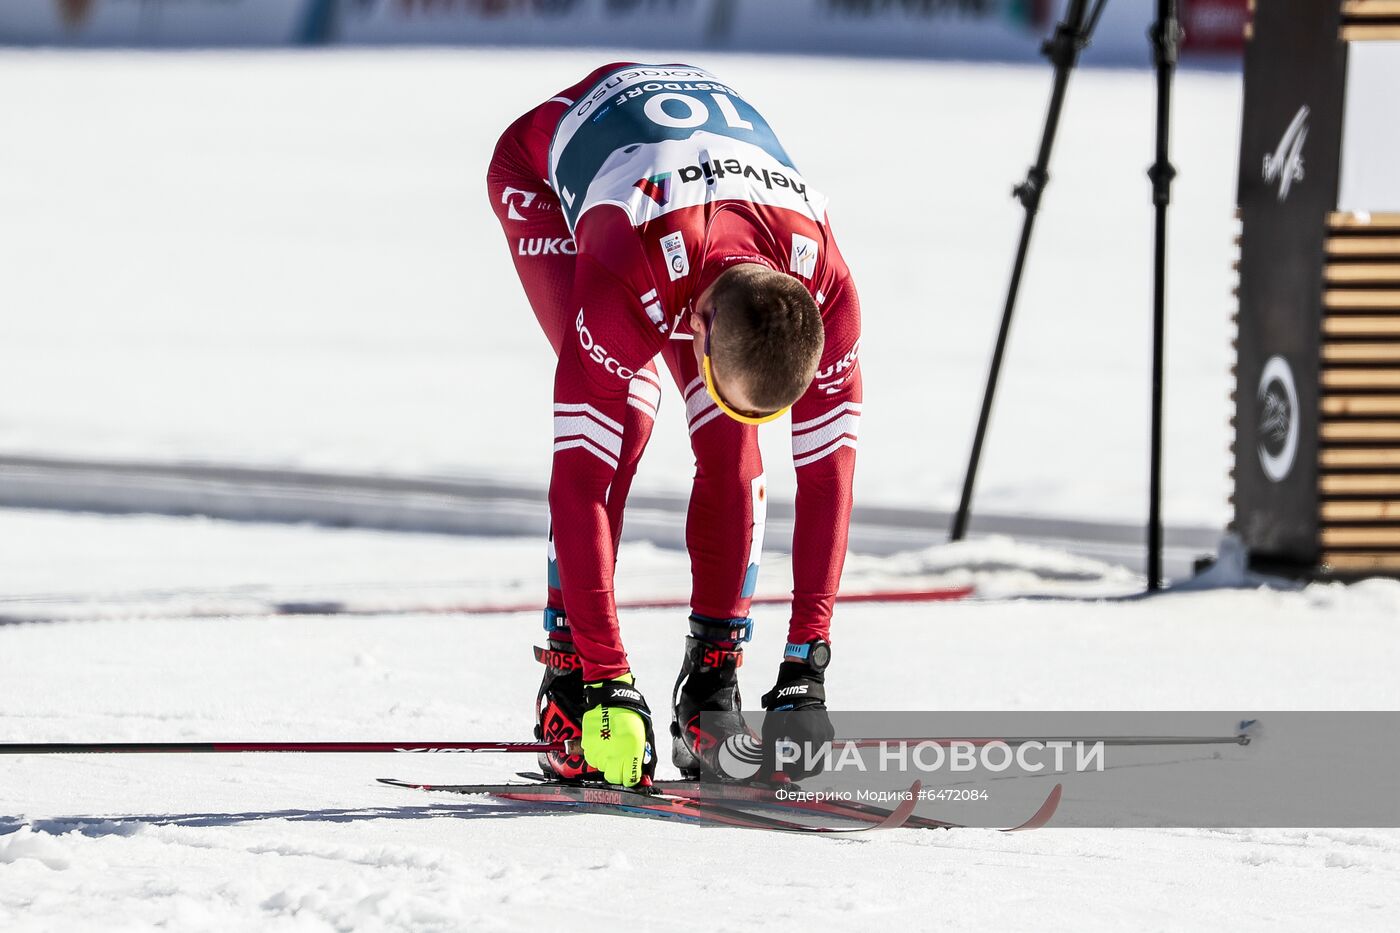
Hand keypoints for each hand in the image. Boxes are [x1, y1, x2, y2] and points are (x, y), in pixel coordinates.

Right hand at [580, 674, 654, 786]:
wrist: (613, 700)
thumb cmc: (630, 716)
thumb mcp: (642, 736)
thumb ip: (641, 756)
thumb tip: (641, 771)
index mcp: (631, 753)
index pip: (629, 778)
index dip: (630, 778)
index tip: (630, 776)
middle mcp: (614, 755)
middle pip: (612, 777)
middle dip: (617, 772)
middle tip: (619, 764)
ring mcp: (599, 751)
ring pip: (600, 767)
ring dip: (605, 761)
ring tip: (610, 748)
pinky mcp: (588, 744)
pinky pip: (591, 757)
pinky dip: (595, 754)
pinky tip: (602, 743)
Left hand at [759, 661, 834, 781]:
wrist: (800, 688)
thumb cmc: (782, 708)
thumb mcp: (772, 731)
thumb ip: (770, 754)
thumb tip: (767, 774)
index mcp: (806, 738)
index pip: (804, 769)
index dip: (792, 775)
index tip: (783, 774)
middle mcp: (820, 738)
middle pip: (815, 768)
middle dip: (802, 772)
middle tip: (788, 769)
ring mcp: (827, 735)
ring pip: (820, 760)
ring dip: (807, 762)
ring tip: (793, 754)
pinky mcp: (829, 731)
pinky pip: (822, 748)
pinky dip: (811, 751)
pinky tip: (800, 743)